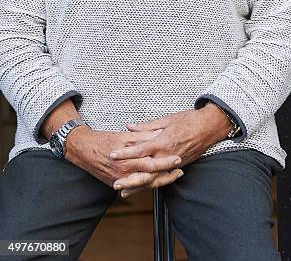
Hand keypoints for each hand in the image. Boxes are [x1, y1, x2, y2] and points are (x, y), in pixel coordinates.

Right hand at [65, 126, 184, 192]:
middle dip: (167, 176)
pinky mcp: (116, 183)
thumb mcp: (125, 136)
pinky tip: (157, 181)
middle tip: (179, 171)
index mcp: (127, 159)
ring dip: (160, 181)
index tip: (178, 159)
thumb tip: (160, 134)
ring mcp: (120, 180)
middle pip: (151, 178)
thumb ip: (143, 136)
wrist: (82, 150)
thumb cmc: (103, 140)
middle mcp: (124, 173)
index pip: (151, 164)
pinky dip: (147, 184)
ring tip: (173, 175)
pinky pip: (135, 186)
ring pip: (144, 184)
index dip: (166, 162)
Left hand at [108, 105, 232, 196]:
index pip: (140, 150)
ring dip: (138, 185)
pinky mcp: (179, 166)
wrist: (210, 127)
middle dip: (129, 177)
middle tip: (114, 182)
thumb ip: (146, 126)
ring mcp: (174, 163)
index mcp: (163, 141)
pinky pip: (163, 178)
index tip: (112, 155)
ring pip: (154, 178)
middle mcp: (167, 155)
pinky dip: (151, 183)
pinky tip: (141, 187)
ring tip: (123, 190)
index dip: (125, 153)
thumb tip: (129, 127)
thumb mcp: (168, 119)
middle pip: (145, 170)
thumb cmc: (190, 120)